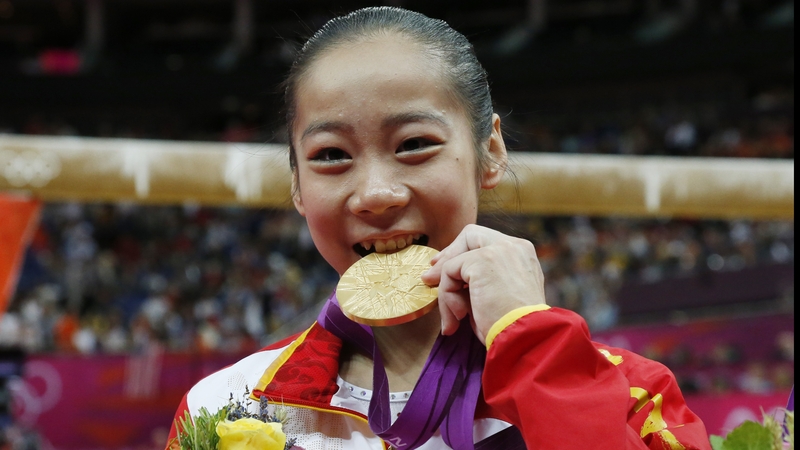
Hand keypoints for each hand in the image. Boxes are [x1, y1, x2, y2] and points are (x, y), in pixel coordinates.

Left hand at [421, 224, 546, 344]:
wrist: (526, 339)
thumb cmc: (512, 329)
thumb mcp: (497, 298)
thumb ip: (477, 282)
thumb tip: (438, 277)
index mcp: (522, 255)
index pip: (486, 242)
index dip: (463, 253)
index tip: (443, 269)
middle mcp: (514, 247)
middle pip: (471, 235)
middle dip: (448, 256)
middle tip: (430, 278)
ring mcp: (498, 250)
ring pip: (455, 260)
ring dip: (447, 291)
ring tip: (456, 318)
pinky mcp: (480, 261)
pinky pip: (449, 272)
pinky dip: (447, 297)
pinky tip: (459, 316)